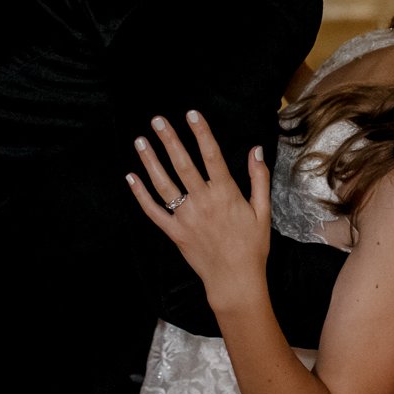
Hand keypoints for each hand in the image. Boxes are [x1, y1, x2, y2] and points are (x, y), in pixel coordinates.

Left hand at [126, 111, 270, 310]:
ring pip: (164, 184)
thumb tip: (256, 150)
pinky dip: (140, 195)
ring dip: (150, 161)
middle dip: (169, 139)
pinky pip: (154, 212)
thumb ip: (258, 178)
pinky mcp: (175, 233)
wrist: (235, 280)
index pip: (211, 155)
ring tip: (141, 141)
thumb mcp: (262, 211)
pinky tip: (131, 178)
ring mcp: (186, 217)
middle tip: (157, 120)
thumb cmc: (252, 245)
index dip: (201, 132)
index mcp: (225, 194)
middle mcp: (203, 202)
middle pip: (183, 164)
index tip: (191, 113)